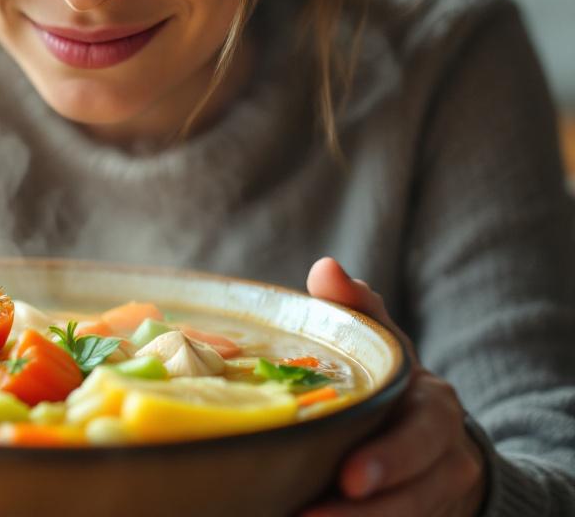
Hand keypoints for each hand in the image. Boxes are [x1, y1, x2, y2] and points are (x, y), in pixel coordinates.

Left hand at [302, 257, 485, 516]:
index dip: (391, 458)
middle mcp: (443, 453)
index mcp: (431, 406)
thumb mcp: (380, 342)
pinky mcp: (424, 513)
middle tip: (318, 514)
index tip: (349, 477)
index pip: (422, 431)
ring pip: (410, 514)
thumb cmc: (390, 383)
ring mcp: (437, 491)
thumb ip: (355, 308)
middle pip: (419, 490)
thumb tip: (326, 268)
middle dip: (373, 506)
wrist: (433, 440)